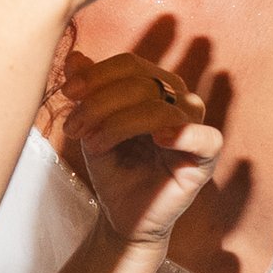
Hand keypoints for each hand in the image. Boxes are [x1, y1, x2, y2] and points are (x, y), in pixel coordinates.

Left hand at [62, 48, 223, 246]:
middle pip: (142, 83)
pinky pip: (204, 137)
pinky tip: (158, 140)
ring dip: (120, 123)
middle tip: (74, 129)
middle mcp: (178, 99)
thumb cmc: (113, 169)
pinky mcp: (205, 157)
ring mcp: (194, 126)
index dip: (97, 75)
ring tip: (95, 144)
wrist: (121, 215)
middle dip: (100, 104)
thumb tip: (74, 56)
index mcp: (155, 85)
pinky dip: (182, 134)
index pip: (130, 65)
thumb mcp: (92, 126)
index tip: (67, 93)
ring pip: (162, 108)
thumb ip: (87, 92)